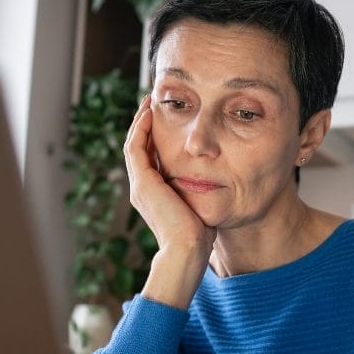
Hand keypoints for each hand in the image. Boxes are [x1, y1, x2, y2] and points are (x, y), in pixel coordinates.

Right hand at [123, 97, 213, 307]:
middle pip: (140, 148)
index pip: (151, 158)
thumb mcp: (201, 207)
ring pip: (134, 144)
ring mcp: (140, 186)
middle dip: (146, 124)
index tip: (167, 119)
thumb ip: (201, 193)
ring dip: (141, 121)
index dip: (156, 137)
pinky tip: (149, 113)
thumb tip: (219, 183)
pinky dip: (141, 129)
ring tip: (149, 101)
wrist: (187, 252)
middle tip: (153, 102)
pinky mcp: (143, 183)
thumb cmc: (200, 236)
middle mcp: (143, 189)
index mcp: (155, 194)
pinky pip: (136, 148)